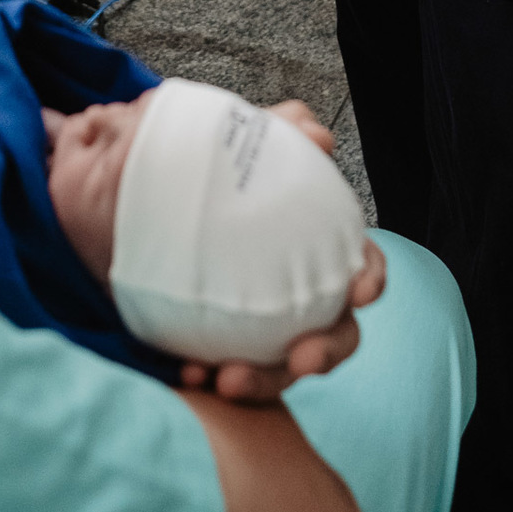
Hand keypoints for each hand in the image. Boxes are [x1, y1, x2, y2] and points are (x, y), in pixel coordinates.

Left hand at [180, 99, 384, 404]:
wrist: (142, 195)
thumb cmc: (216, 170)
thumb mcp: (243, 140)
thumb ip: (281, 130)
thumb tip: (316, 137)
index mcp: (317, 247)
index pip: (361, 266)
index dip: (370, 279)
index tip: (361, 291)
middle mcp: (300, 296)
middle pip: (334, 334)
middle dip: (324, 353)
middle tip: (301, 359)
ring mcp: (263, 327)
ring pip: (281, 368)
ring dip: (264, 381)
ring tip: (229, 381)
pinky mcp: (224, 348)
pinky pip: (227, 373)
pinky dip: (212, 377)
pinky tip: (189, 374)